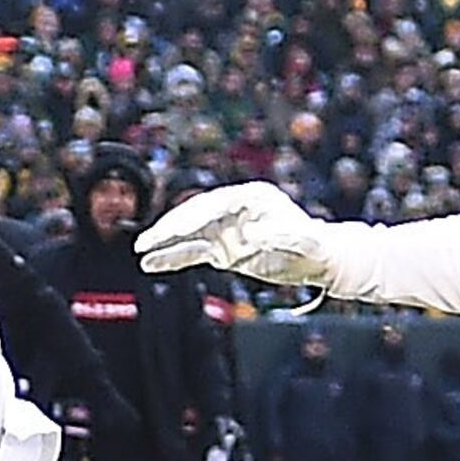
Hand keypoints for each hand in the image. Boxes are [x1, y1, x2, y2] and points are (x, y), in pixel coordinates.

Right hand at [139, 182, 349, 290]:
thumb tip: (249, 238)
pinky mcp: (223, 249)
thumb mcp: (300, 240)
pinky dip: (173, 257)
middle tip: (147, 241)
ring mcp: (226, 229)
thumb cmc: (312, 246)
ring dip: (165, 242)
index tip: (174, 229)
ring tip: (141, 251)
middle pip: (195, 215)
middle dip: (169, 228)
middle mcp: (234, 210)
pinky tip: (152, 263)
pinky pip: (193, 252)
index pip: (213, 204)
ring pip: (190, 233)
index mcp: (251, 197)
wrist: (318, 259)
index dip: (191, 217)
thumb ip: (276, 237)